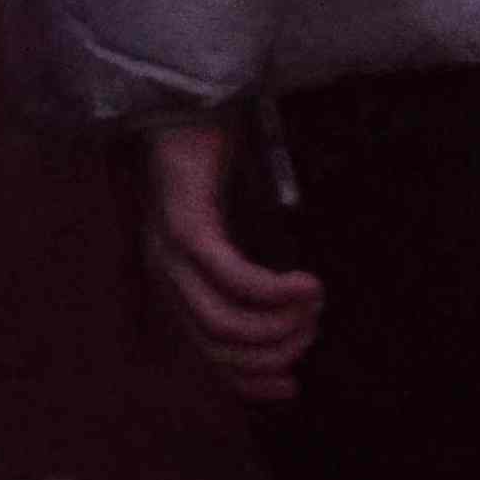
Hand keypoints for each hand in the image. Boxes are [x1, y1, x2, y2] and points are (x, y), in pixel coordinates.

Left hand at [132, 112, 325, 404]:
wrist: (185, 93)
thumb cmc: (212, 151)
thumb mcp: (233, 214)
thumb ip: (246, 256)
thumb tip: (294, 304)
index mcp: (174, 278)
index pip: (206, 352)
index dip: (248, 380)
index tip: (293, 386)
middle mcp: (165, 273)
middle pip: (214, 345)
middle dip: (269, 354)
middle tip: (312, 332)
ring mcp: (170, 250)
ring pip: (220, 322)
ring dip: (275, 326)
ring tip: (315, 307)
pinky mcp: (186, 224)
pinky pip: (229, 276)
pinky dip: (272, 290)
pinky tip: (307, 285)